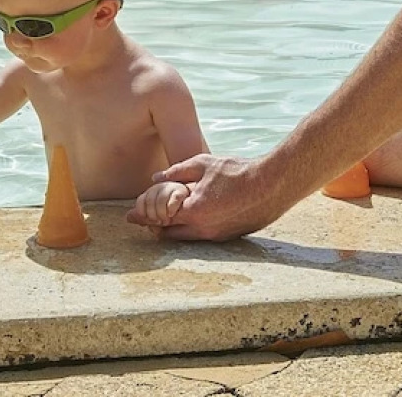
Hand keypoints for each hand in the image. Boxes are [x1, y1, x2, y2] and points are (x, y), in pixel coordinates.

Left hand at [125, 153, 283, 240]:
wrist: (272, 185)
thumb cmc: (237, 171)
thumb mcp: (204, 164)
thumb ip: (178, 171)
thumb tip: (156, 178)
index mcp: (194, 211)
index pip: (159, 218)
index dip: (142, 217)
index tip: (129, 217)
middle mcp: (203, 229)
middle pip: (169, 234)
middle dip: (155, 227)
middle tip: (145, 219)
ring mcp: (217, 235)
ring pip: (186, 237)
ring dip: (173, 229)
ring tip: (165, 219)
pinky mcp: (229, 236)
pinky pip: (202, 236)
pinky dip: (191, 229)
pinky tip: (191, 217)